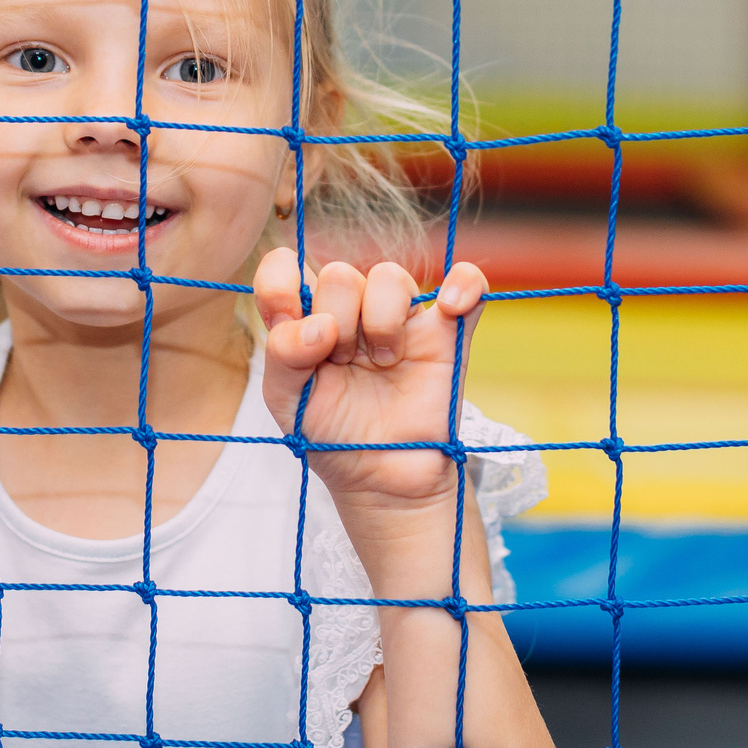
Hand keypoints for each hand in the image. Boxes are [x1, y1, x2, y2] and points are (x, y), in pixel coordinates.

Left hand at [254, 251, 488, 519]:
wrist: (383, 480)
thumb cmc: (332, 435)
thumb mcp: (286, 399)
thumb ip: (283, 354)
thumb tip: (320, 325)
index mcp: (308, 316)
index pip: (286, 267)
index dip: (280, 281)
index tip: (284, 318)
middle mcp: (353, 309)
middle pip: (340, 275)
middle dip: (336, 320)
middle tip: (341, 363)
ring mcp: (402, 319)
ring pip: (390, 276)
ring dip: (381, 320)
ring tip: (383, 362)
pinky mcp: (447, 333)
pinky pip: (468, 283)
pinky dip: (464, 284)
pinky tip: (450, 308)